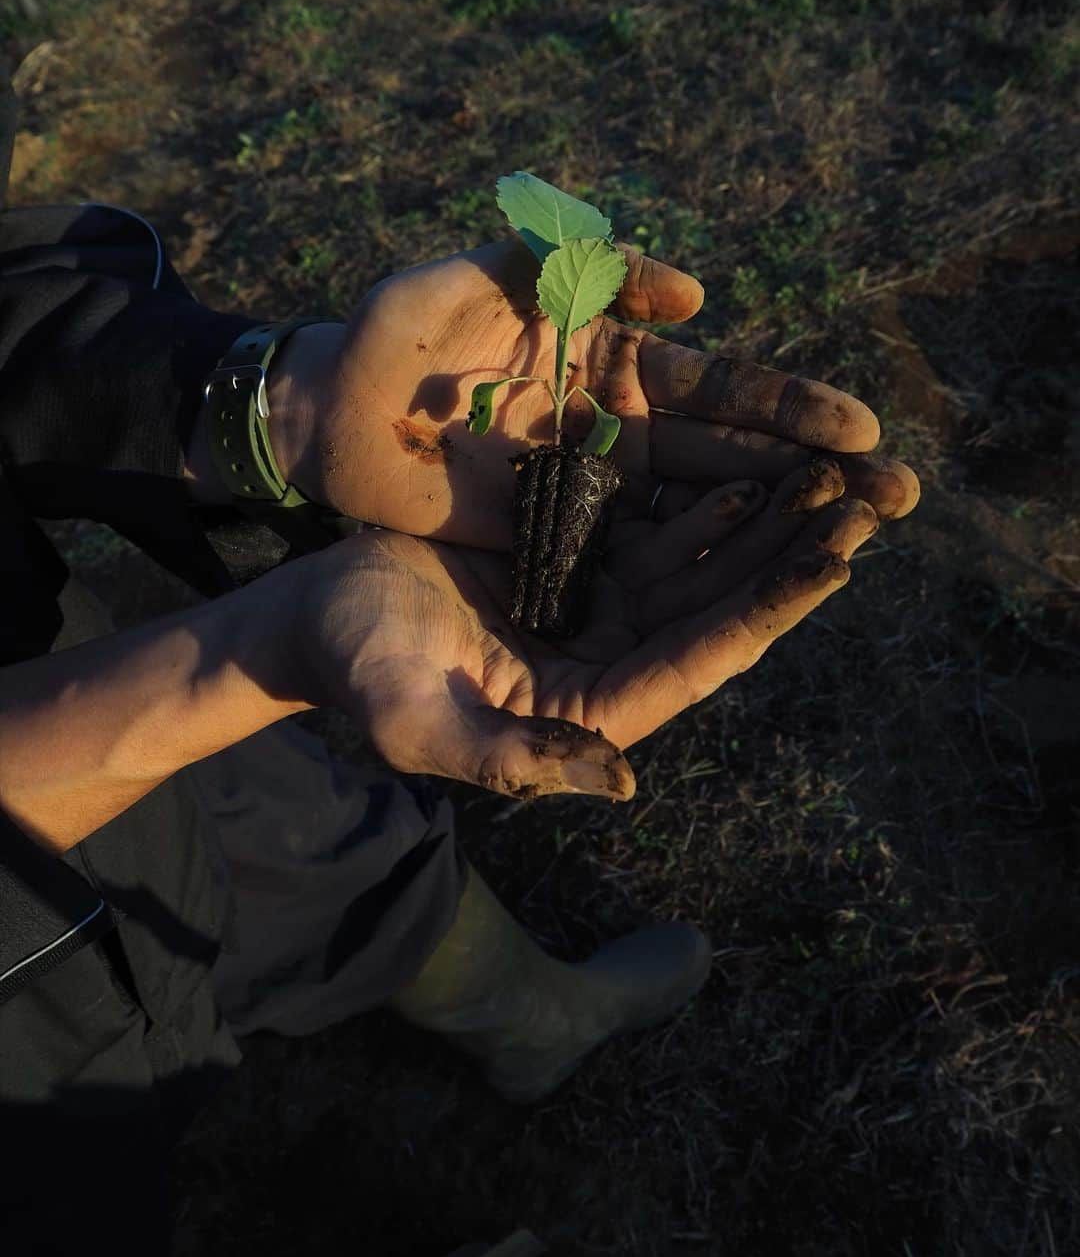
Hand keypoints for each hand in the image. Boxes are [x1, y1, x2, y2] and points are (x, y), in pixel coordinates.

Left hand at [269, 240, 918, 548]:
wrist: (332, 416)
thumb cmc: (390, 338)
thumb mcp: (474, 280)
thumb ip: (573, 266)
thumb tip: (695, 296)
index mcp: (612, 358)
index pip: (719, 387)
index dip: (790, 408)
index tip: (859, 431)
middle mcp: (620, 424)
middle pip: (733, 454)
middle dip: (815, 472)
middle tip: (902, 495)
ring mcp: (595, 486)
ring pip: (701, 509)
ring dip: (776, 526)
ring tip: (858, 542)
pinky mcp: (562, 534)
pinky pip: (640, 552)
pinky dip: (698, 566)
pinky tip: (761, 586)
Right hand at [285, 457, 877, 798]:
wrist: (318, 616)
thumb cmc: (357, 669)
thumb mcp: (420, 720)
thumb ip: (513, 759)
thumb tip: (622, 784)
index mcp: (586, 712)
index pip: (696, 662)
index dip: (766, 613)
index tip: (836, 563)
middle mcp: (608, 665)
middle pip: (718, 611)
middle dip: (790, 561)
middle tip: (864, 505)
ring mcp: (596, 613)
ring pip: (700, 570)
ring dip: (764, 528)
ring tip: (827, 478)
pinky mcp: (577, 568)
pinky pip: (656, 537)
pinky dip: (706, 508)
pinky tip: (750, 472)